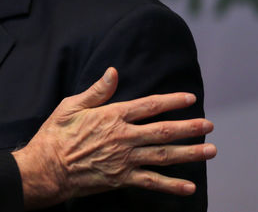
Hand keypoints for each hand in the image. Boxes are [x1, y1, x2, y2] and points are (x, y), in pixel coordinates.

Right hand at [12, 67, 215, 209]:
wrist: (47, 167)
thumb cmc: (56, 134)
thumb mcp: (71, 106)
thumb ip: (96, 91)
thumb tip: (113, 72)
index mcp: (112, 116)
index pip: (149, 105)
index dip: (171, 101)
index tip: (189, 98)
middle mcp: (123, 137)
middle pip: (164, 131)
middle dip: (189, 127)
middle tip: (209, 125)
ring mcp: (125, 159)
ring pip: (164, 155)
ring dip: (190, 153)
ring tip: (210, 150)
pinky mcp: (122, 179)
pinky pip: (152, 182)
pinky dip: (172, 186)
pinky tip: (190, 187)